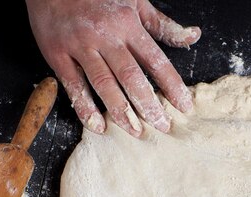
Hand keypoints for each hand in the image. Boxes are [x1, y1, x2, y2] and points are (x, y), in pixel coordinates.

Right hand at [26, 0, 200, 135]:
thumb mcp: (136, 3)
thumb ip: (163, 25)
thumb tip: (193, 36)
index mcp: (128, 25)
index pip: (156, 61)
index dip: (172, 86)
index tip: (184, 106)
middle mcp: (106, 37)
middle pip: (131, 77)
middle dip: (149, 105)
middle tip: (162, 126)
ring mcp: (80, 46)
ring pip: (104, 84)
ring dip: (121, 111)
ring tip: (135, 131)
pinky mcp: (57, 54)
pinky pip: (73, 85)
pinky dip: (85, 107)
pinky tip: (97, 125)